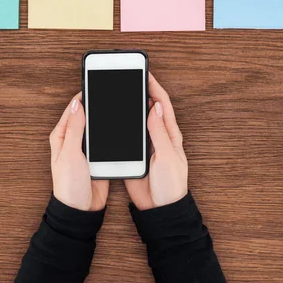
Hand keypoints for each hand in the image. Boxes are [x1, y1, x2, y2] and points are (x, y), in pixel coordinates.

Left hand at [49, 93, 108, 211]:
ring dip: (105, 119)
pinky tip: (120, 127)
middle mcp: (73, 139)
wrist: (81, 209)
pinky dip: (112, 133)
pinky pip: (105, 140)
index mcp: (62, 136)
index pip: (73, 109)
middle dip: (97, 104)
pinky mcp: (97, 156)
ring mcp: (86, 148)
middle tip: (112, 92)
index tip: (96, 84)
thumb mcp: (70, 154)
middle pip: (86, 115)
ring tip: (118, 105)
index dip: (84, 96)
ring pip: (97, 126)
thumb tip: (77, 105)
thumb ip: (74, 129)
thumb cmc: (68, 185)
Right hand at [125, 73, 187, 210]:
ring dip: (128, 106)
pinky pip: (126, 135)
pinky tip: (111, 119)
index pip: (162, 103)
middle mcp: (158, 136)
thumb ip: (160, 133)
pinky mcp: (135, 154)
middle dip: (140, 91)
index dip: (154, 87)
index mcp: (170, 134)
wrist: (160, 209)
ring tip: (117, 92)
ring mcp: (146, 145)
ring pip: (136, 120)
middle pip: (148, 108)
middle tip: (128, 77)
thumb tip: (155, 107)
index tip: (144, 73)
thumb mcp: (167, 157)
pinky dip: (120, 125)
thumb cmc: (171, 185)